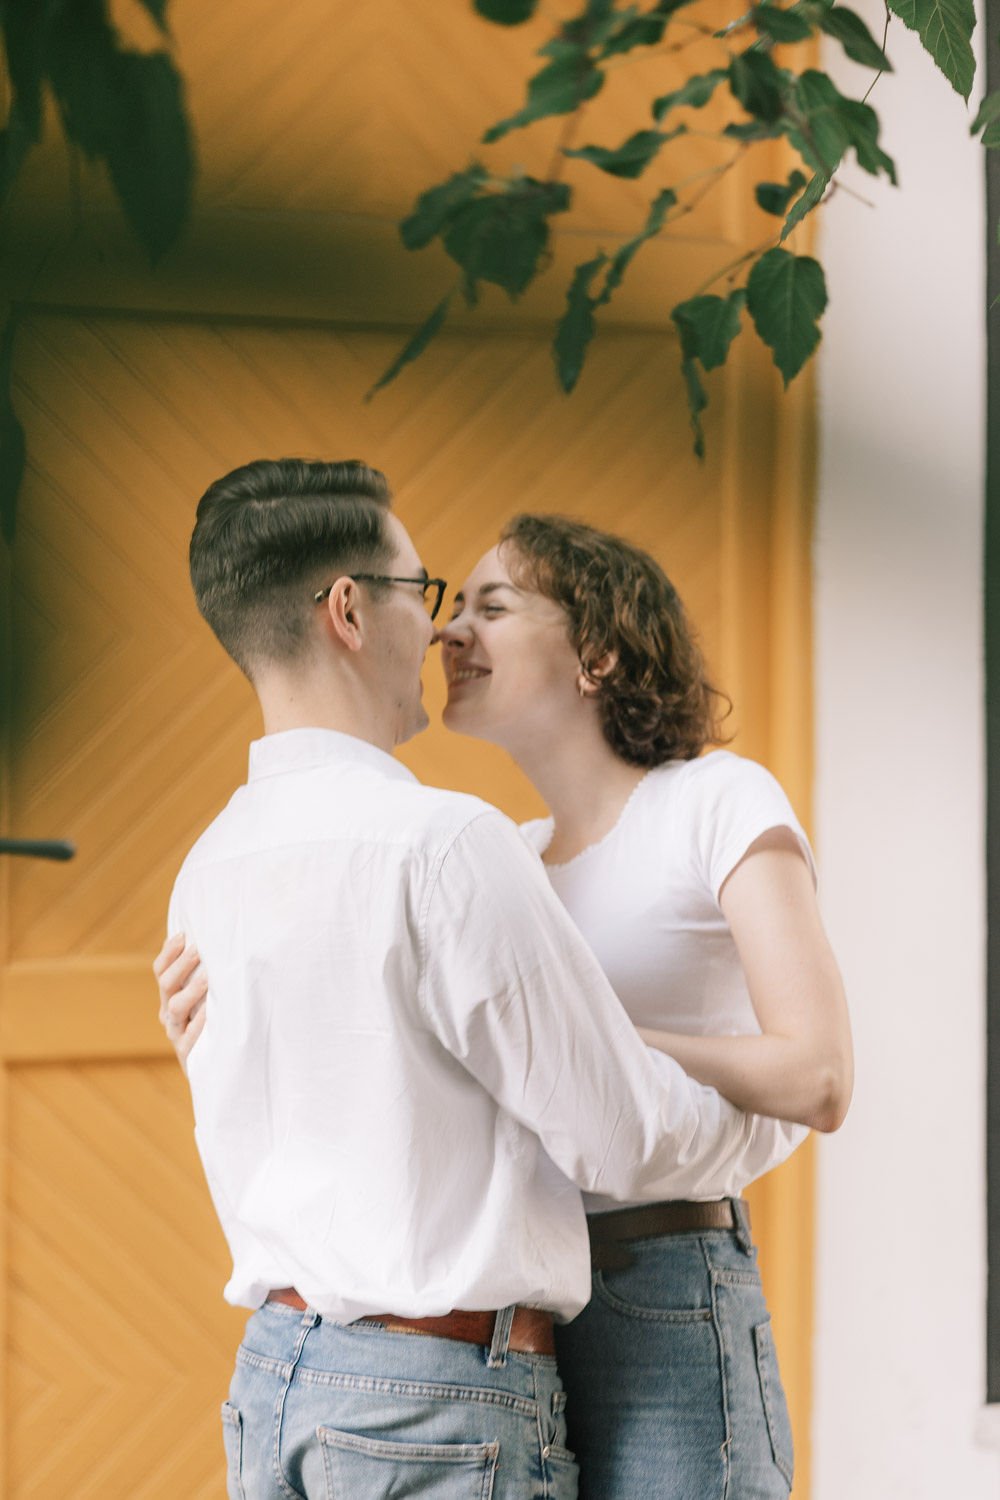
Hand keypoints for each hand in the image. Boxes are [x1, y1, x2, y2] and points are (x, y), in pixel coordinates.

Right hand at [153, 932, 207, 1072]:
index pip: (160, 970)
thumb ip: (204, 973)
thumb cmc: (216, 1024)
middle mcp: (169, 1013)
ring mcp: (176, 1034)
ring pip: (175, 1008)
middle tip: (198, 950)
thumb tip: (211, 939)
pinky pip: (190, 1037)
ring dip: (191, 991)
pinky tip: (212, 1011)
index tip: (183, 935)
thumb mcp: (207, 998)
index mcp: (170, 996)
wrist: (218, 1069)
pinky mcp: (187, 1054)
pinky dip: (200, 1022)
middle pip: (166, 985)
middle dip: (181, 965)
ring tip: (207, 978)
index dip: (168, 952)